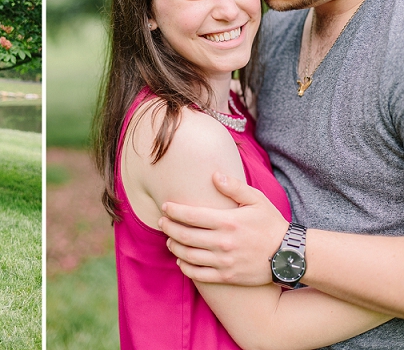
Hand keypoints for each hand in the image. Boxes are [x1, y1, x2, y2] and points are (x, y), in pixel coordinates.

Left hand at [158, 171, 288, 285]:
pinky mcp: (227, 277)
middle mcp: (223, 242)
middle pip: (185, 235)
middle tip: (162, 222)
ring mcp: (224, 261)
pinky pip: (199, 275)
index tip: (165, 206)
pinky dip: (185, 268)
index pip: (191, 216)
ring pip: (188, 255)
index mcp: (228, 221)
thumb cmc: (271, 224)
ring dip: (174, 247)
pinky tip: (181, 261)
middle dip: (168, 227)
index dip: (174, 211)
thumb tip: (214, 175)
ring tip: (169, 239)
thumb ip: (234, 187)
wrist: (290, 256)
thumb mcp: (257, 200)